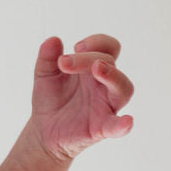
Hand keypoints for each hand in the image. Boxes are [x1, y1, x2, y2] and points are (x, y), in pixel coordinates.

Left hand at [31, 34, 133, 160]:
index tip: (76, 46)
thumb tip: (53, 39)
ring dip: (113, 76)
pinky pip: (117, 127)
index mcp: (93, 69)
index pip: (108, 48)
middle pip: (111, 64)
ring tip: (97, 69)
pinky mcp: (101, 128)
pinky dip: (123, 125)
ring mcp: (105, 106)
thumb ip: (47, 58)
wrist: (43, 130)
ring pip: (123, 89)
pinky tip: (127, 122)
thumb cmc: (51, 100)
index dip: (97, 42)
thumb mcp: (44, 76)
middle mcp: (104, 85)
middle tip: (66, 62)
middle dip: (91, 58)